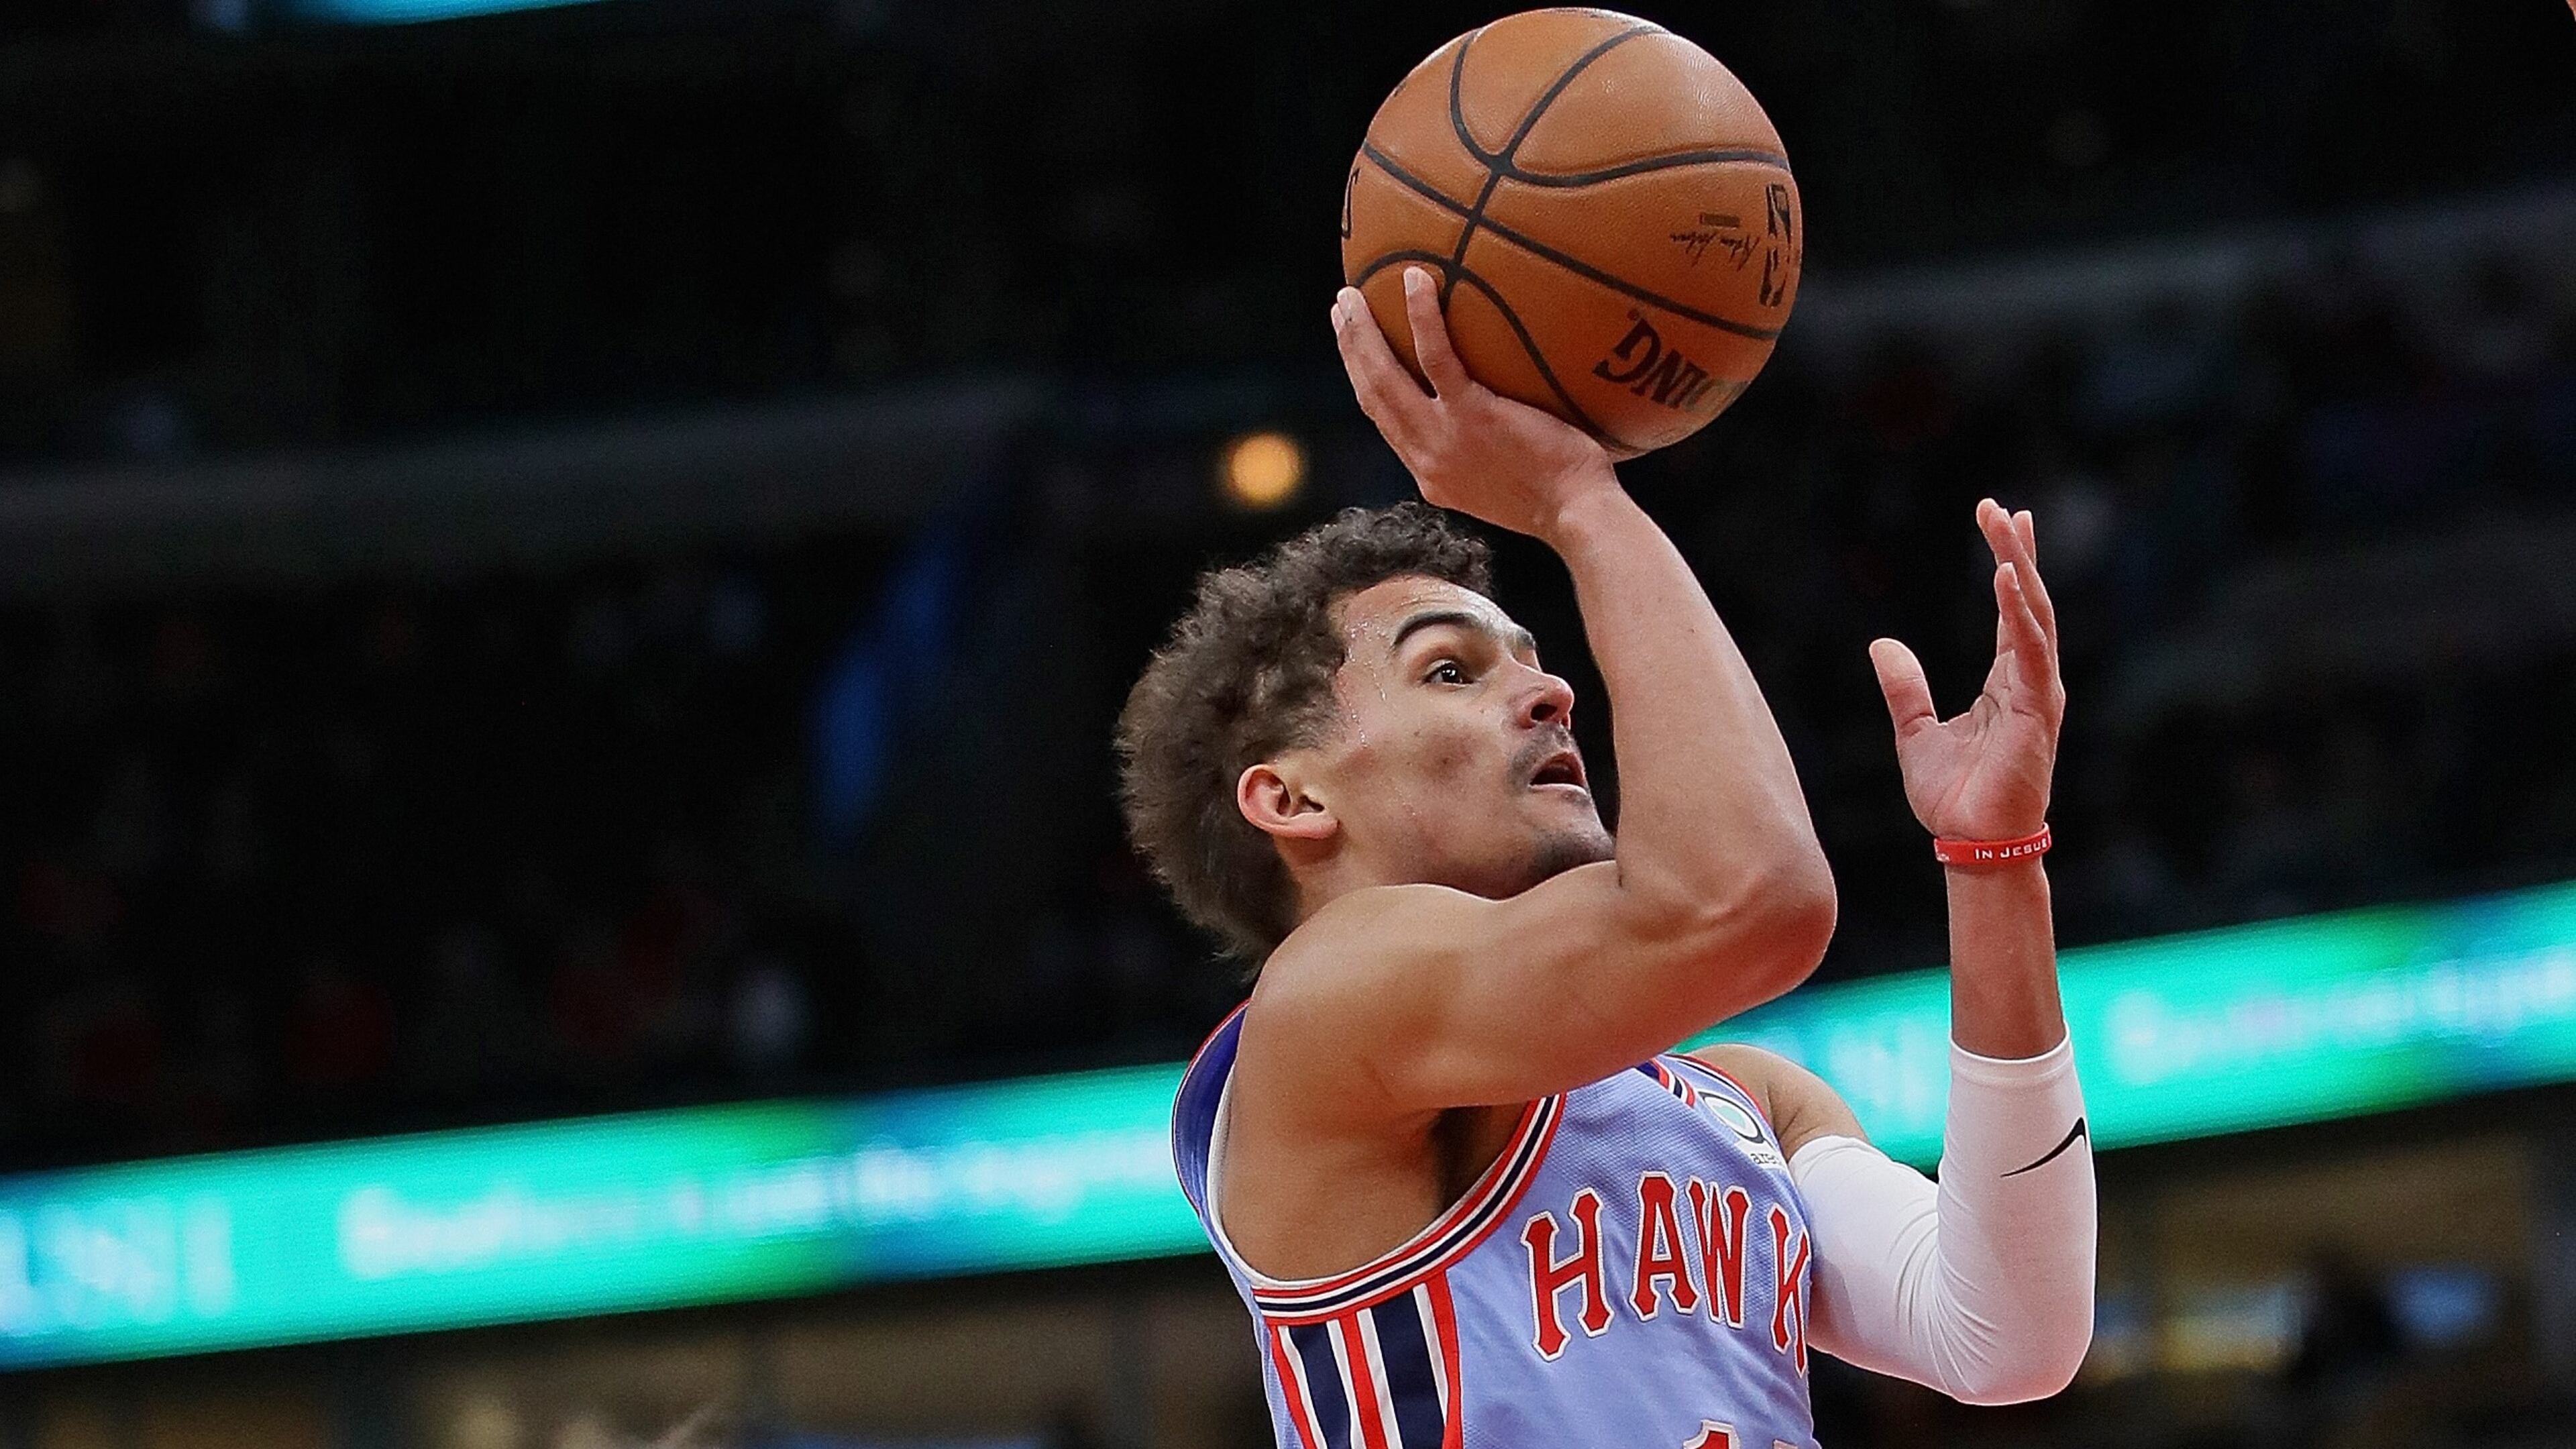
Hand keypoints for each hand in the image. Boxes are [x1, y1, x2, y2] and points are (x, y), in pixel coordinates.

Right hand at [1331, 266, 1617, 542]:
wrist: (1576, 514)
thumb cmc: (1565, 497)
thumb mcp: (1508, 484)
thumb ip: (1490, 452)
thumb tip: (1505, 408)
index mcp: (1432, 474)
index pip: (1387, 423)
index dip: (1365, 383)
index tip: (1356, 352)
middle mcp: (1426, 458)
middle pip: (1372, 396)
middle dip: (1350, 351)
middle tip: (1342, 310)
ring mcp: (1443, 438)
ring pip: (1385, 378)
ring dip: (1361, 335)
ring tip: (1351, 296)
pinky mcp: (1471, 415)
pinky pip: (1436, 357)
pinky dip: (1421, 317)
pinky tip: (1415, 280)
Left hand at [1870, 500, 2063, 842]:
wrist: (1969, 842)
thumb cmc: (1953, 797)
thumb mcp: (1915, 732)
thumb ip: (1905, 688)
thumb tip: (1882, 644)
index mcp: (2008, 683)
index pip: (2014, 610)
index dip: (2010, 563)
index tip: (2002, 520)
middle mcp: (2030, 681)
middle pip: (2029, 602)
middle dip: (2018, 552)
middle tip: (2004, 508)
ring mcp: (2038, 694)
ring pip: (2035, 616)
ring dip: (2021, 568)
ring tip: (2007, 524)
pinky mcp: (2037, 712)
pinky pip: (2032, 652)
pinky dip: (2021, 614)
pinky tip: (2008, 578)